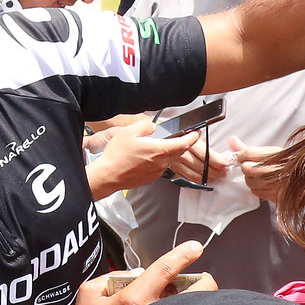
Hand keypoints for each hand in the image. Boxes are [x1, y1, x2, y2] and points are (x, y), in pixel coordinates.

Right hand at [66, 242, 213, 304]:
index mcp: (133, 299)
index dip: (182, 255)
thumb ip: (113, 276)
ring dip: (197, 301)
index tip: (195, 248)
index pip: (164, 270)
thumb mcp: (90, 293)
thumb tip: (139, 273)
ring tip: (191, 297)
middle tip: (202, 278)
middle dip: (204, 281)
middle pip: (194, 292)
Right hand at [86, 120, 204, 197]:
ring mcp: (156, 172)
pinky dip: (158, 161)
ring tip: (157, 146)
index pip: (184, 143)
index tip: (196, 132)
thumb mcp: (129, 132)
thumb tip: (152, 126)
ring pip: (168, 160)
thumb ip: (145, 126)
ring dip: (168, 152)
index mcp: (159, 150)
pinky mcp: (150, 178)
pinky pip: (159, 168)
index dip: (193, 137)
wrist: (108, 176)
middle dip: (182, 144)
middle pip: (178, 152)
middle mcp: (161, 162)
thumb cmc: (116, 156)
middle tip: (182, 136)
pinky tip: (146, 157)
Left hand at [233, 139, 287, 201]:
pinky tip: (266, 184)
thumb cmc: (295, 163)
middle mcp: (274, 171)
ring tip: (263, 175)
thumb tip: (232, 140)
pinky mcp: (275, 197)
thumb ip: (251, 149)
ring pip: (250, 182)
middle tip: (256, 166)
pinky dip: (258, 188)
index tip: (245, 156)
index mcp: (276, 155)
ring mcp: (274, 186)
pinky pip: (257, 192)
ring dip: (252, 178)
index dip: (243, 154)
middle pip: (247, 169)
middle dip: (248, 167)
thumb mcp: (275, 151)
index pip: (248, 154)